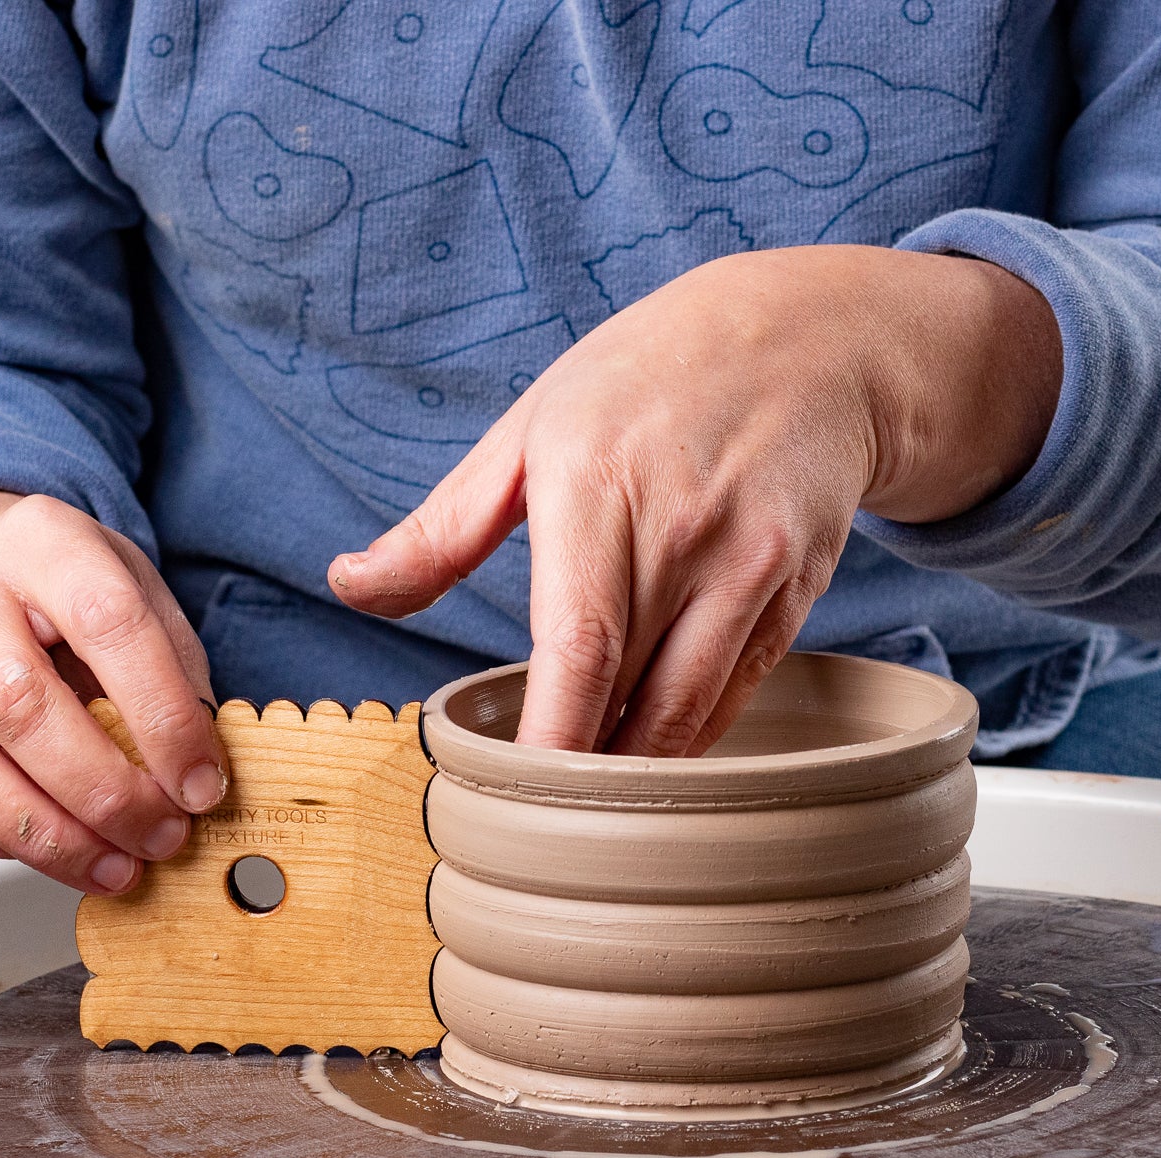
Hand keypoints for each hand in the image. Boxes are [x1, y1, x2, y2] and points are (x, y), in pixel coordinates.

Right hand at [0, 491, 227, 893]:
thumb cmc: (76, 597)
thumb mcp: (145, 600)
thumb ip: (176, 679)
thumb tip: (198, 778)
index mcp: (43, 539)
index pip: (107, 623)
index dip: (161, 716)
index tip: (201, 784)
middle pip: (17, 703)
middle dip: (102, 791)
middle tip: (160, 835)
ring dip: (46, 834)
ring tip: (114, 864)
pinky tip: (50, 851)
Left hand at [329, 245, 1060, 754]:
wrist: (810, 338)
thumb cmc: (646, 381)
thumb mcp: (529, 433)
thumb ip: (440, 530)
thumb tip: (350, 585)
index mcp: (599, 492)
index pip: (578, 653)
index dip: (551, 744)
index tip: (513, 799)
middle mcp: (686, 534)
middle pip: (632, 701)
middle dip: (583, 773)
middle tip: (535, 817)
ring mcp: (754, 564)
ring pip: (692, 712)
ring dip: (639, 768)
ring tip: (589, 799)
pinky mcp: (800, 587)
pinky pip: (739, 689)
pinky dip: (690, 730)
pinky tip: (652, 742)